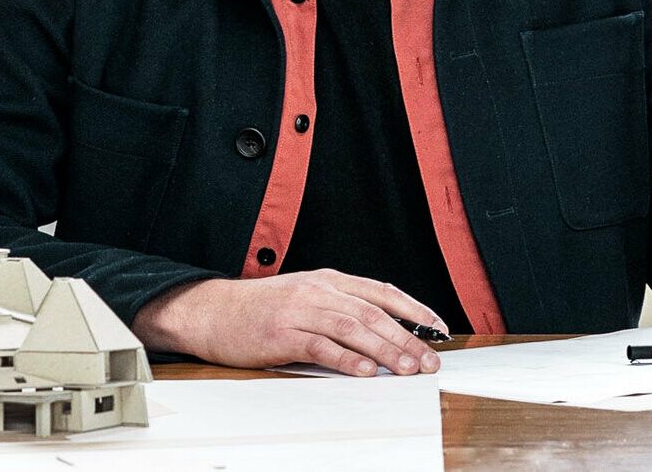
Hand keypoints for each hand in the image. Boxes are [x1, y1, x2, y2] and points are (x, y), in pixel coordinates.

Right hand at [130, 269, 448, 375]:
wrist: (212, 310)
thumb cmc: (259, 308)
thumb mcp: (305, 296)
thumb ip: (340, 308)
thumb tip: (382, 332)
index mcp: (329, 280)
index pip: (382, 291)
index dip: (415, 309)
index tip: (439, 327)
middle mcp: (319, 291)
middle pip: (374, 313)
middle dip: (407, 338)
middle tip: (429, 360)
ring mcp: (301, 311)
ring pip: (354, 328)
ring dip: (385, 350)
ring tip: (407, 369)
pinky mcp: (283, 334)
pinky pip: (321, 346)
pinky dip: (346, 359)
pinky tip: (365, 371)